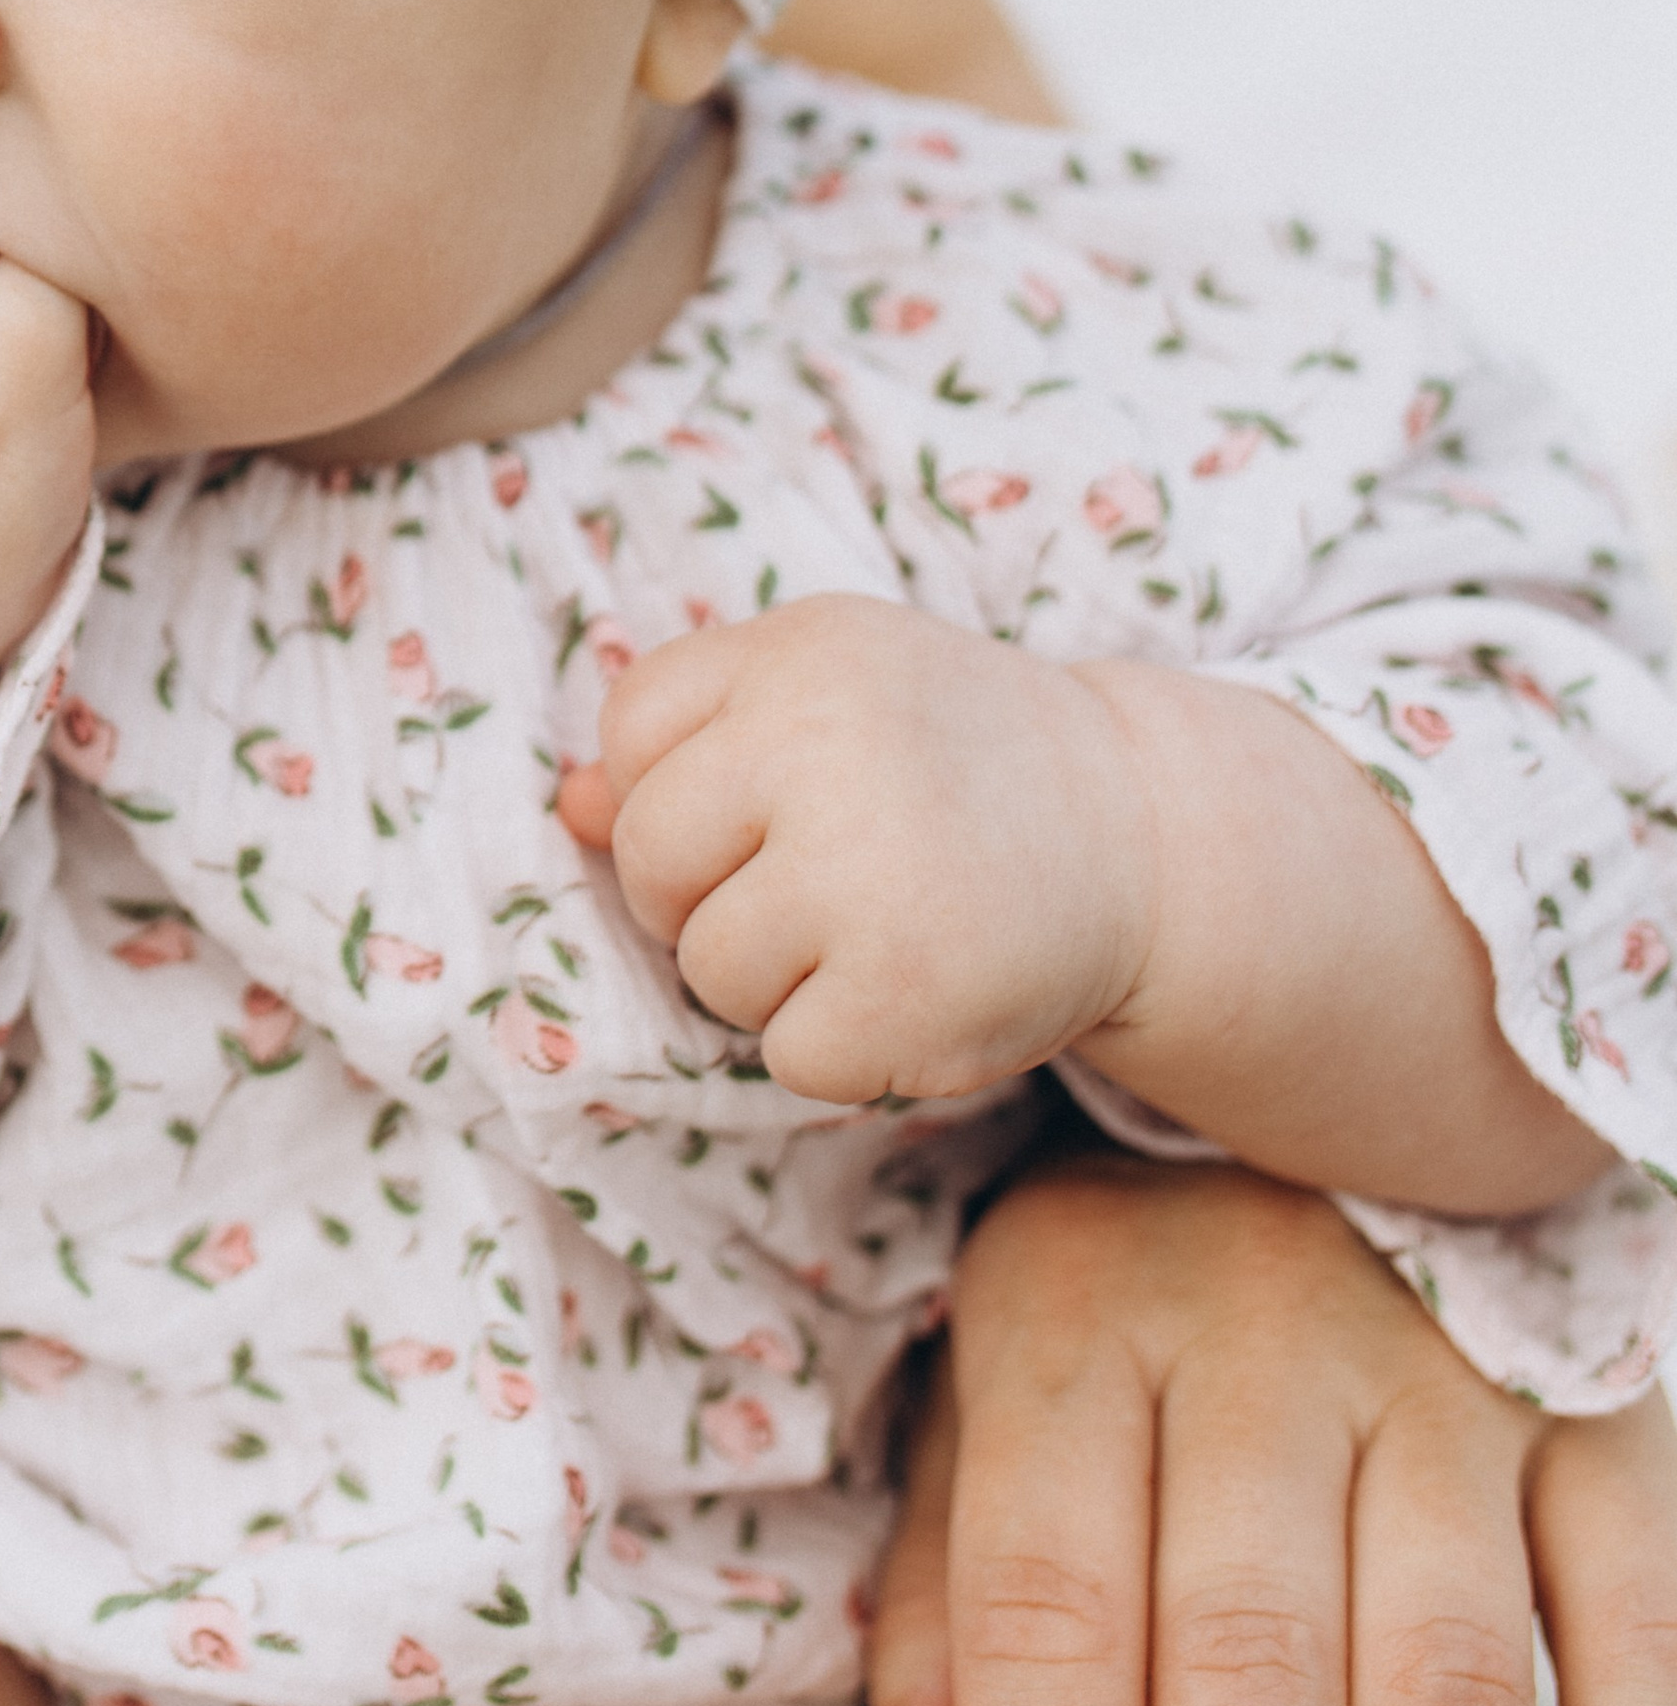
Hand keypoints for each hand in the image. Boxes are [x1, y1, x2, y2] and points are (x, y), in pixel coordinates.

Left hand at [591, 596, 1149, 1105]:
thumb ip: (692, 743)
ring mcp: (868, 869)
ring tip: (879, 930)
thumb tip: (564, 807)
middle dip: (707, 895)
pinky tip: (914, 990)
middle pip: (652, 859)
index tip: (769, 801)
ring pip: (712, 968)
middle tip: (818, 884)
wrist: (1142, 835)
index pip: (632, 731)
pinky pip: (788, 1055)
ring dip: (780, 978)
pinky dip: (843, 1048)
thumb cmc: (952, 766)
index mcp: (801, 650)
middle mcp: (827, 741)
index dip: (680, 789)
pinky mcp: (908, 989)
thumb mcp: (829, 703)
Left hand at [855, 1155, 1676, 1705]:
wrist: (1329, 1045)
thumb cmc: (1124, 1300)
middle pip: (1251, 1690)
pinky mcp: (1603, 1406)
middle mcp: (1250, 1327)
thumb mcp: (988, 1404)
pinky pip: (1637, 1645)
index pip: (1048, 1629)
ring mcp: (1443, 1362)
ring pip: (1443, 1698)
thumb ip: (949, 1621)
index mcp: (1062, 1319)